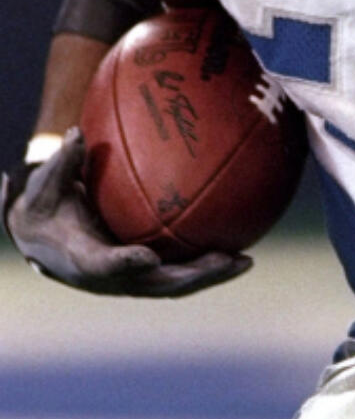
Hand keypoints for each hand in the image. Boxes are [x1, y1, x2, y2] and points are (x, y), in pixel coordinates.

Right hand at [2, 128, 251, 296]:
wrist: (44, 240)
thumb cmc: (46, 208)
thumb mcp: (46, 185)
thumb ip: (62, 164)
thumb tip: (78, 134)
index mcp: (83, 260)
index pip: (106, 266)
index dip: (126, 264)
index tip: (147, 257)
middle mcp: (113, 279)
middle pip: (158, 284)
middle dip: (194, 276)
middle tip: (226, 260)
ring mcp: (133, 280)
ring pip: (177, 283)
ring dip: (211, 275)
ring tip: (246, 261)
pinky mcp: (147, 274)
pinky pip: (181, 270)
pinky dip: (208, 263)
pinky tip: (240, 246)